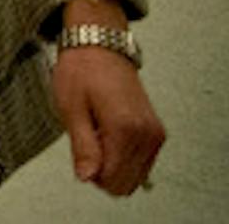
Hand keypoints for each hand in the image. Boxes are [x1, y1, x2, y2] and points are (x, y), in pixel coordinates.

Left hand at [54, 0, 163, 194]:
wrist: (101, 45)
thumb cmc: (82, 70)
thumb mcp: (71, 108)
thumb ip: (83, 147)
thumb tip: (87, 177)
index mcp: (126, 129)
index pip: (113, 179)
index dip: (91, 172)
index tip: (80, 149)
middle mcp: (148, 135)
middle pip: (125, 183)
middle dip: (102, 171)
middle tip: (87, 140)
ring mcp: (156, 135)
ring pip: (135, 176)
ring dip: (112, 163)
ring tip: (97, 133)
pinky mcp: (157, 133)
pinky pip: (141, 163)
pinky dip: (123, 156)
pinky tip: (108, 133)